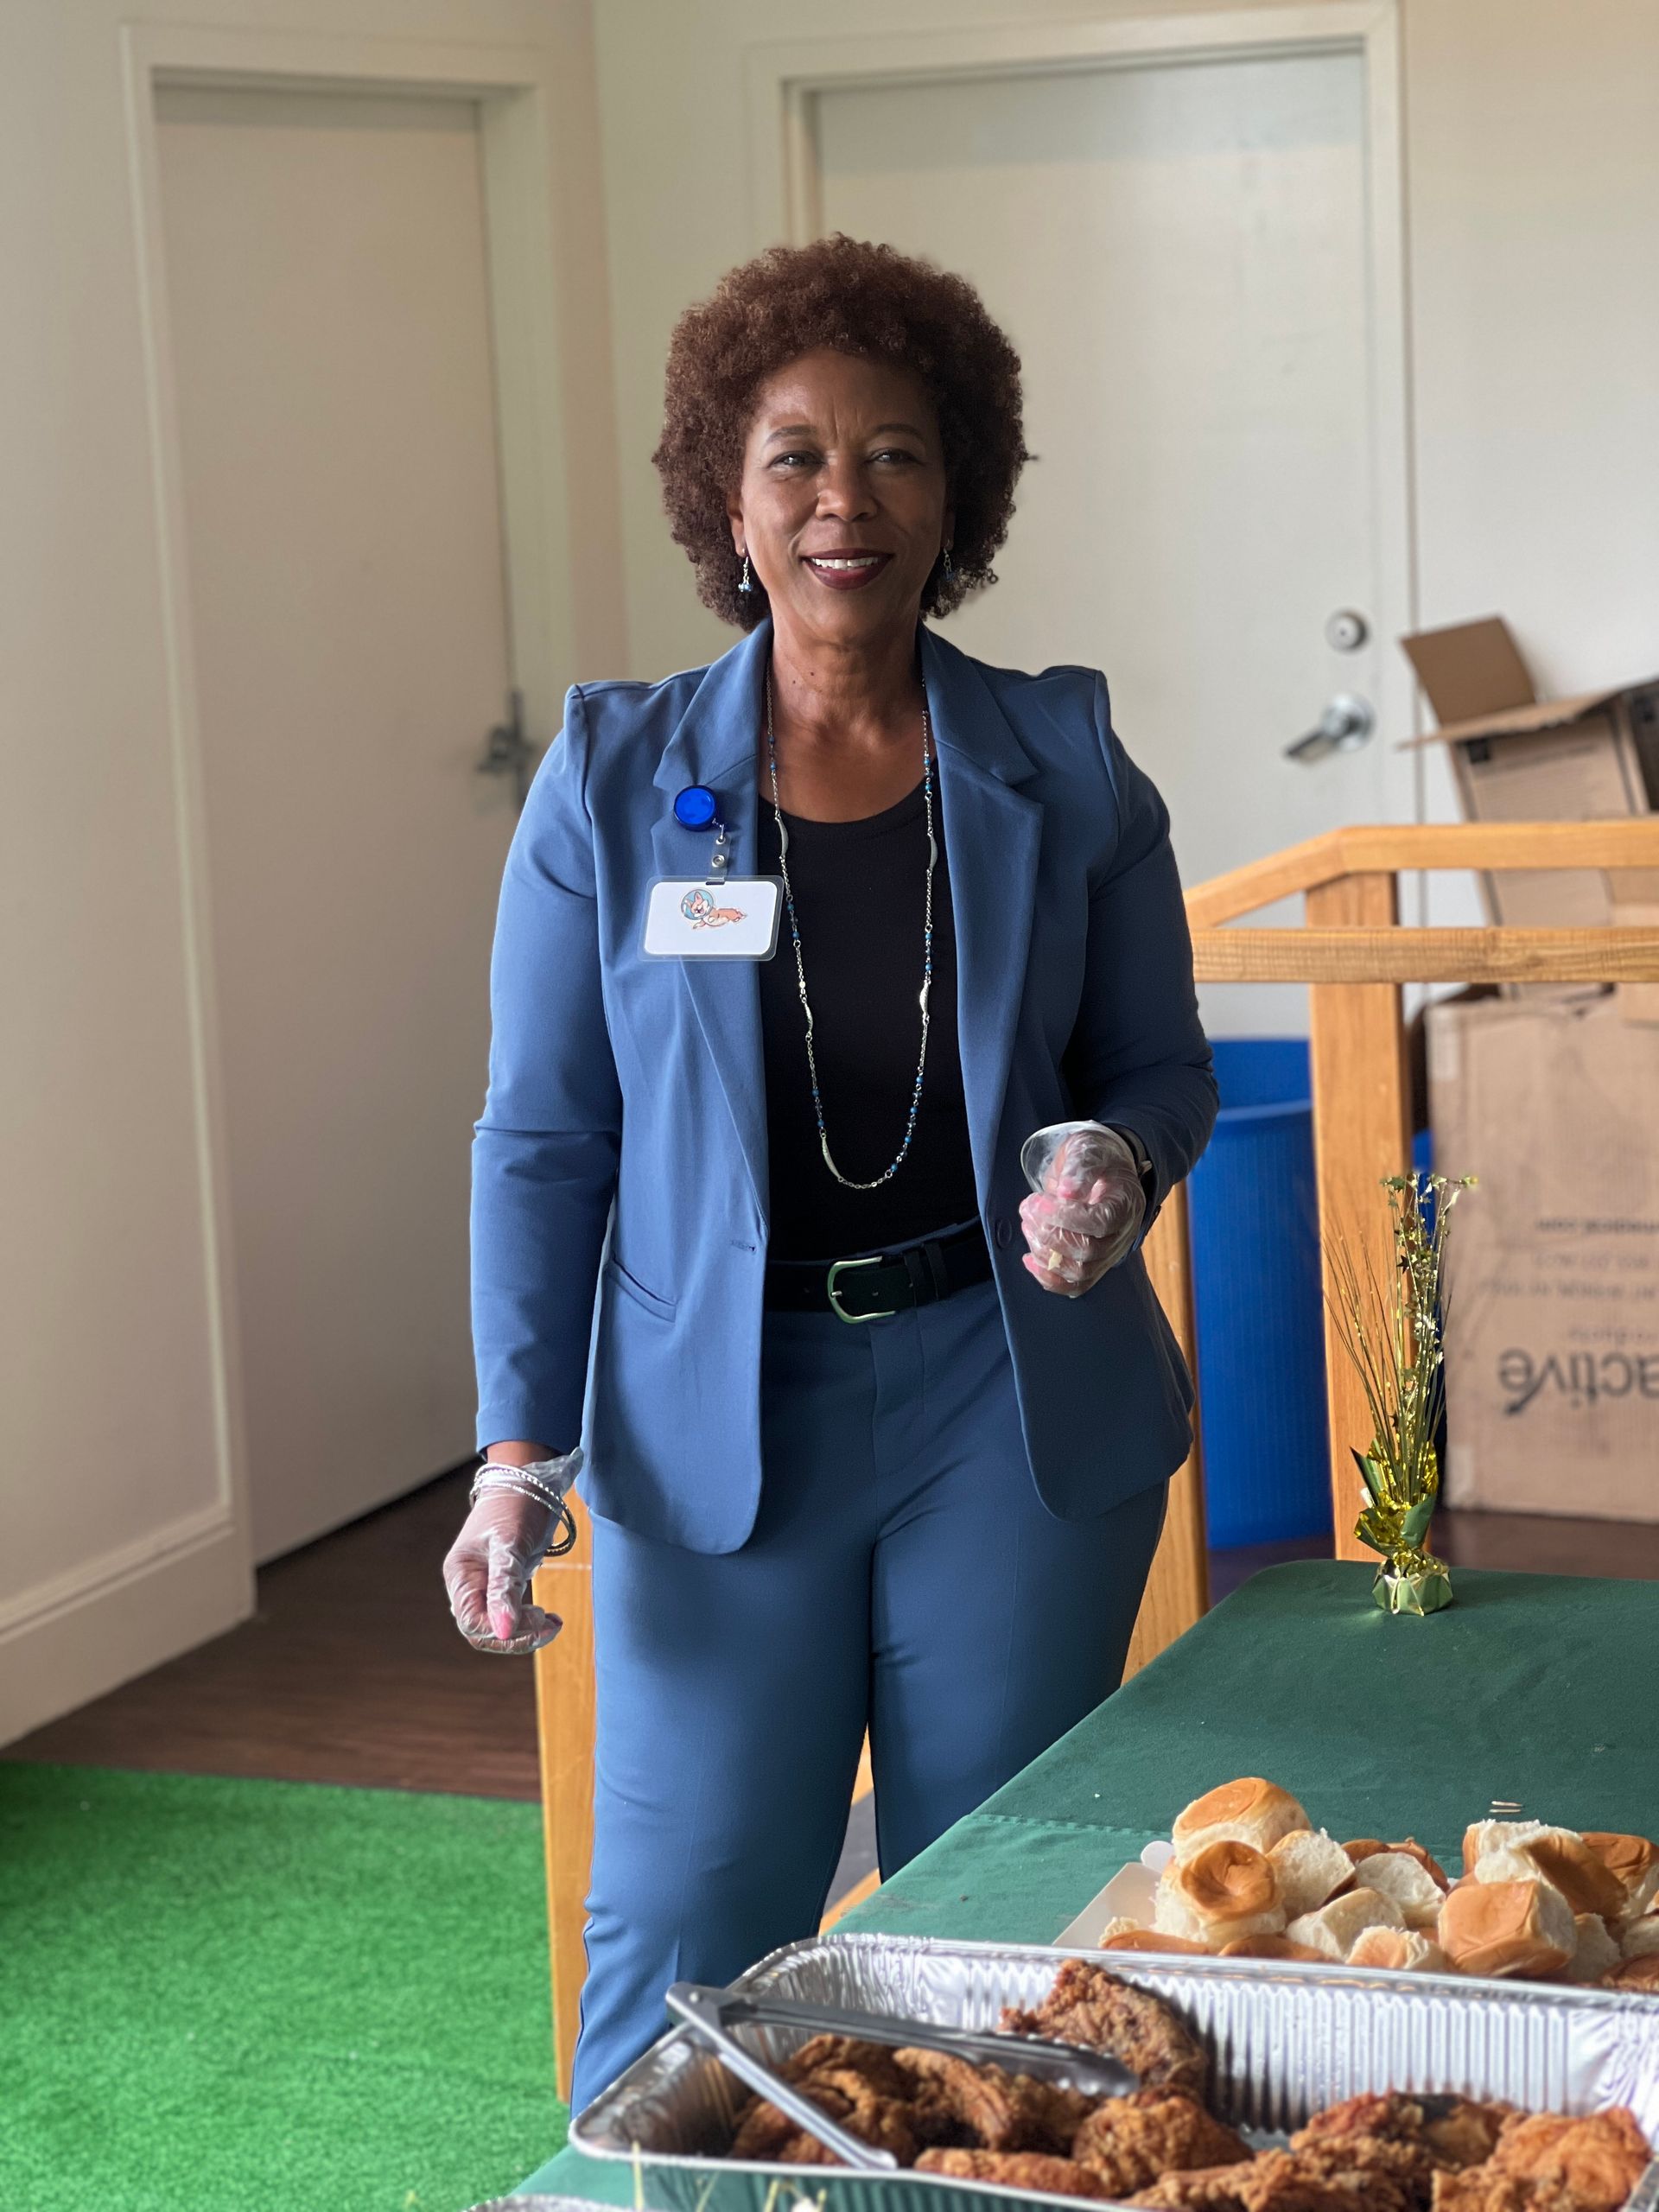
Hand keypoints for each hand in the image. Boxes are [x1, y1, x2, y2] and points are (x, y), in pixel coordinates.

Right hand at [442, 1488, 563, 1654]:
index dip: (502, 1632)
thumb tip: (503, 1631)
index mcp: (460, 1575)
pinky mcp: (501, 1583)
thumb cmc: (515, 1506)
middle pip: (483, 1630)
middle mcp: (467, 1584)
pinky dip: (526, 1621)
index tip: (537, 1623)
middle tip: (550, 1624)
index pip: (472, 1622)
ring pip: (496, 1626)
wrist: (527, 1480)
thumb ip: (504, 1587)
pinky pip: (508, 1613)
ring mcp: (483, 1585)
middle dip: (516, 1634)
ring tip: (552, 1623)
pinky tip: (547, 1617)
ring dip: (523, 1631)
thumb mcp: (510, 1544)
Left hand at [1019, 1123, 1145, 1297]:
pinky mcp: (1092, 1265)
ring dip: (1044, 1253)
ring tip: (1028, 1224)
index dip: (1066, 1216)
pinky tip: (1029, 1259)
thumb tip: (1066, 1192)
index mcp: (1125, 1204)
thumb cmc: (1095, 1159)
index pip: (1102, 1222)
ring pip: (1079, 1272)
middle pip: (1088, 1252)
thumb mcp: (1088, 1150)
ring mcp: (1107, 1253)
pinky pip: (1074, 1286)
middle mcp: (1121, 1234)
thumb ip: (1080, 1168)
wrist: (1099, 1171)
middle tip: (1028, 1208)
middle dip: (1049, 1233)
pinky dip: (1048, 1278)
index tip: (1038, 1201)